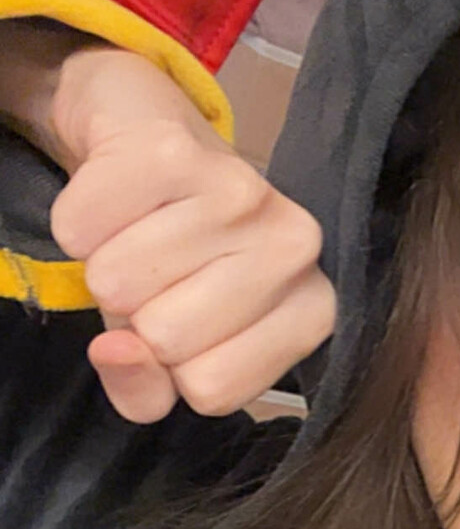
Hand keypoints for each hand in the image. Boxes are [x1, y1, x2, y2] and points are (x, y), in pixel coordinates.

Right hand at [47, 42, 335, 422]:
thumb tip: (116, 352)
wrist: (148, 137)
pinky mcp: (172, 149)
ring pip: (118, 283)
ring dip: (105, 265)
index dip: (173, 367)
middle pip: (166, 338)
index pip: (212, 390)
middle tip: (157, 273)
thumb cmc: (172, 259)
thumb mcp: (169, 353)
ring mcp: (242, 190)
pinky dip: (78, 223)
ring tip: (138, 235)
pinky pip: (82, 228)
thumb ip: (144, 391)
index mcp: (311, 312)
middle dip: (136, 314)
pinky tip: (116, 203)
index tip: (183, 319)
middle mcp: (294, 248)